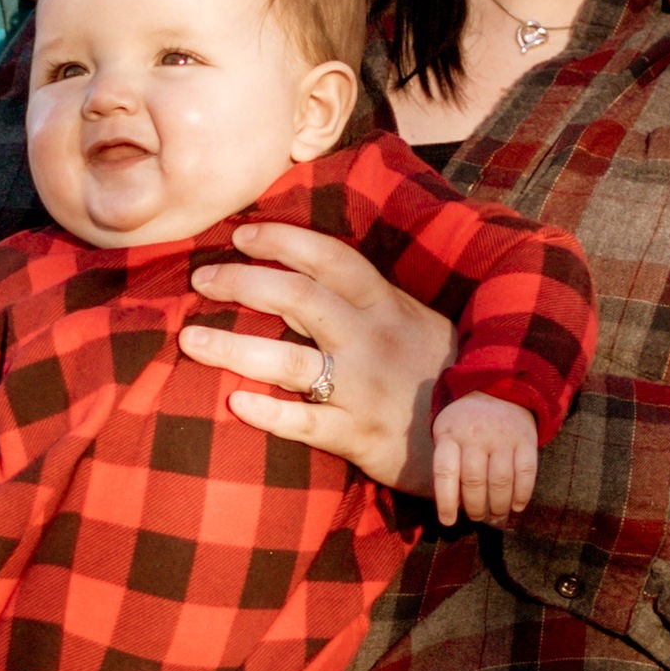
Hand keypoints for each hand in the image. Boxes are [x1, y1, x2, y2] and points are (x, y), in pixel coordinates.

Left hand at [182, 224, 457, 497]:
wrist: (480, 436)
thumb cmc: (434, 374)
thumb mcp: (411, 323)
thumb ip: (363, 302)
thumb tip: (302, 275)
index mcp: (384, 305)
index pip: (329, 258)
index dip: (282, 239)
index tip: (240, 234)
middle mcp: (371, 340)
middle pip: (299, 298)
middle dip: (242, 283)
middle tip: (201, 279)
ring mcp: (365, 388)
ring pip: (291, 361)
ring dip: (233, 348)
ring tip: (189, 340)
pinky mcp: (361, 435)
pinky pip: (307, 424)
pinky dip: (270, 414)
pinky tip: (234, 404)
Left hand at [430, 393, 539, 525]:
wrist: (499, 387)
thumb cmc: (466, 422)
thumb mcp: (446, 432)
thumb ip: (447, 463)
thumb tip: (453, 507)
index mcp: (450, 435)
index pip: (445, 473)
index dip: (446, 501)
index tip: (448, 522)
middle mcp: (476, 436)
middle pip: (474, 481)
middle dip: (476, 508)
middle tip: (478, 518)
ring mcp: (502, 437)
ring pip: (500, 480)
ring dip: (499, 506)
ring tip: (496, 517)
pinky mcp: (525, 439)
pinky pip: (526, 472)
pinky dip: (522, 494)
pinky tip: (517, 507)